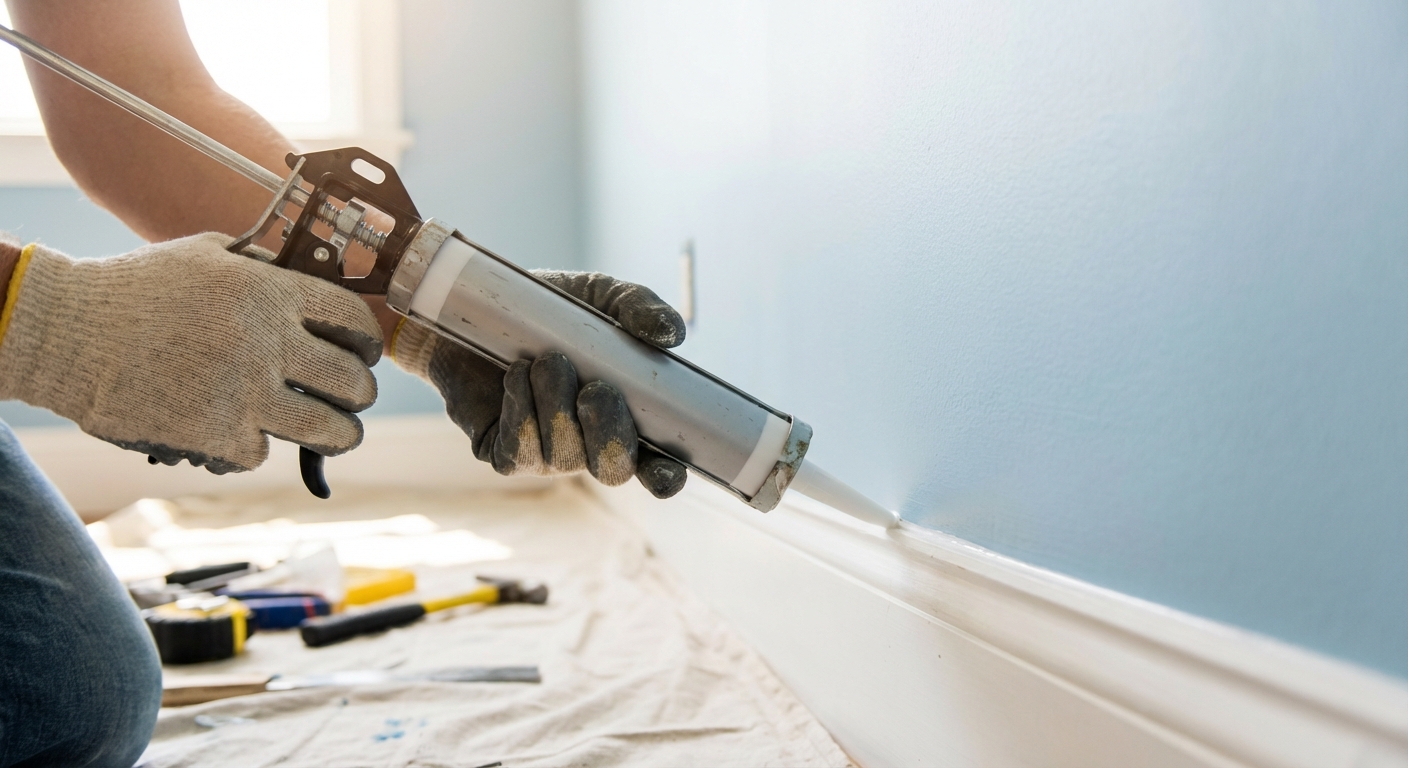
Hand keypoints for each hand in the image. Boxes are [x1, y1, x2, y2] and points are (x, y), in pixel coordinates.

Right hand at [0, 233, 381, 472]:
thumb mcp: (208, 255)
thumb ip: (266, 271)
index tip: (364, 352)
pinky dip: (255, 445)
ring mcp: (246, 395)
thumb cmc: (137, 289)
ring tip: (337, 432)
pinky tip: (236, 428)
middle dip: (360, 392)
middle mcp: (268, 344)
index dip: (369, 342)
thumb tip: (313, 282)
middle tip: (351, 396)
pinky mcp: (220, 438)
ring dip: (340, 434)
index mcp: (271, 293)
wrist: (67, 334)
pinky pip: (266, 452)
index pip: (356, 321)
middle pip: (355, 383)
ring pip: (333, 431)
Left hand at [391, 270, 688, 497]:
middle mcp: (591, 447)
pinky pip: (520, 451)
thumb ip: (638, 308)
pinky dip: (521, 409)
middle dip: (610, 435)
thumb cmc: (549, 310)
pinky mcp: (505, 455)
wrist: (474, 310)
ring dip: (556, 405)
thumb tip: (670, 334)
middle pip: (614, 471)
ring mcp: (548, 457)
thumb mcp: (599, 297)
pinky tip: (516, 375)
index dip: (666, 476)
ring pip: (564, 456)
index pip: (658, 467)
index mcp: (627, 419)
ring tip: (545, 360)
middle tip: (595, 389)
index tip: (668, 471)